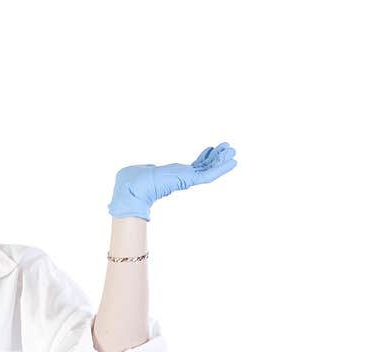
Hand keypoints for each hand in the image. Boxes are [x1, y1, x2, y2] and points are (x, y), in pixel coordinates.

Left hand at [107, 142, 237, 220]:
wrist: (130, 190)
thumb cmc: (130, 181)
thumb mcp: (142, 169)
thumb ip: (149, 167)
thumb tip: (149, 167)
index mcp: (171, 175)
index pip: (191, 167)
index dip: (202, 158)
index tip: (211, 149)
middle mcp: (180, 178)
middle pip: (203, 167)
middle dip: (216, 157)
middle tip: (228, 147)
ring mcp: (184, 180)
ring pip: (208, 171)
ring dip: (221, 161)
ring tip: (234, 152)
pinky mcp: (187, 180)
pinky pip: (207, 176)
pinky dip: (220, 169)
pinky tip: (232, 162)